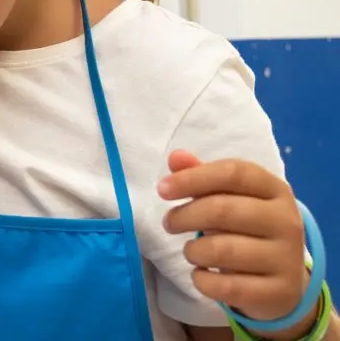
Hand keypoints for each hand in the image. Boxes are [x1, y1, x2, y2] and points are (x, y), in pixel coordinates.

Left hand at [158, 150, 309, 328]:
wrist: (283, 280)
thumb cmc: (247, 229)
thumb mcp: (230, 199)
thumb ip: (202, 177)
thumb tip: (175, 157)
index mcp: (275, 190)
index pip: (233, 173)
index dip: (193, 178)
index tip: (163, 189)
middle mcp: (286, 222)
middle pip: (222, 210)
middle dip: (184, 216)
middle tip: (169, 223)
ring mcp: (286, 259)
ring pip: (222, 251)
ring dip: (193, 251)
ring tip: (191, 251)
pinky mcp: (277, 292)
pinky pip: (226, 287)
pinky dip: (202, 280)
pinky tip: (201, 274)